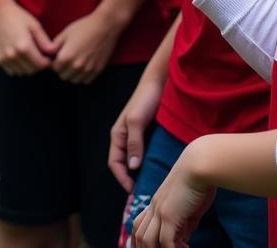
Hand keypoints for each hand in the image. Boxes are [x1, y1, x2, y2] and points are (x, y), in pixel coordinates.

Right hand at [0, 0, 54, 74]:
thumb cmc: (18, 17)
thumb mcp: (35, 26)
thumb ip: (44, 42)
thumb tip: (53, 53)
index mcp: (24, 47)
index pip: (40, 65)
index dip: (47, 63)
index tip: (49, 57)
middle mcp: (14, 55)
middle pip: (32, 70)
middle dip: (39, 66)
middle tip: (41, 56)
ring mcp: (5, 58)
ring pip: (22, 73)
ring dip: (28, 68)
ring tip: (31, 56)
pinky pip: (12, 71)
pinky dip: (18, 68)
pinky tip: (21, 57)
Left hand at [51, 11, 120, 83]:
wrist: (105, 26)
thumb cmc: (84, 27)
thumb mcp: (65, 33)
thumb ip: (54, 46)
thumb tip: (47, 53)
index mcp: (66, 57)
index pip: (55, 68)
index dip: (55, 62)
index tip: (58, 57)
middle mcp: (76, 66)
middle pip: (64, 76)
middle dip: (63, 69)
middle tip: (67, 59)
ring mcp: (88, 70)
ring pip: (75, 80)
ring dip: (73, 74)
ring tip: (75, 62)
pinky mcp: (97, 70)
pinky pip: (86, 81)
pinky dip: (83, 76)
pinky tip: (84, 66)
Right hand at [110, 76, 164, 190]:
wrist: (159, 83)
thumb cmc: (145, 99)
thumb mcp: (136, 121)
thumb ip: (134, 143)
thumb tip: (132, 168)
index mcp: (118, 135)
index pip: (115, 164)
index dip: (122, 179)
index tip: (133, 192)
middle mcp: (126, 138)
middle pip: (125, 165)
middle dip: (131, 181)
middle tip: (144, 194)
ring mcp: (137, 137)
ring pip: (136, 161)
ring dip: (142, 174)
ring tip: (153, 186)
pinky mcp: (149, 136)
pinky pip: (147, 155)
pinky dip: (151, 165)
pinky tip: (161, 171)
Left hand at [132, 139, 216, 247]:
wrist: (199, 164)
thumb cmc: (199, 183)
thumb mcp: (190, 209)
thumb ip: (184, 225)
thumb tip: (182, 242)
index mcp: (157, 203)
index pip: (139, 225)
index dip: (140, 241)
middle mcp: (154, 207)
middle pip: (138, 235)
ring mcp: (160, 211)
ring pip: (146, 240)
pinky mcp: (169, 214)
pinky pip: (165, 241)